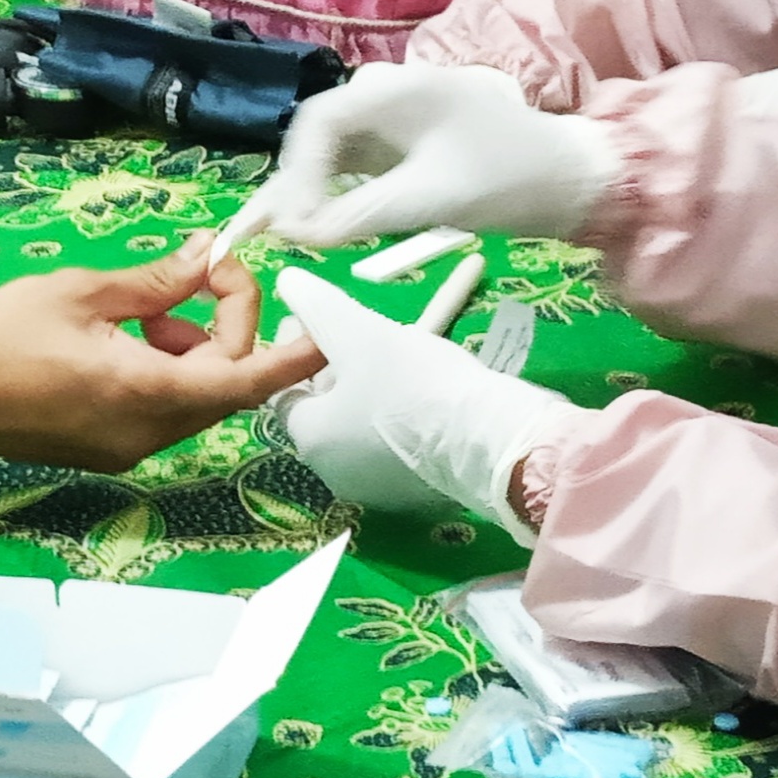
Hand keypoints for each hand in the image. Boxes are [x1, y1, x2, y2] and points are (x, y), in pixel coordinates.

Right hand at [0, 246, 319, 471]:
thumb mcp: (81, 291)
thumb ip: (155, 279)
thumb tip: (208, 256)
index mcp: (148, 392)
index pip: (249, 380)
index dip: (297, 357)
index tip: (325, 327)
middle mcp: (150, 432)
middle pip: (227, 382)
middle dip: (226, 325)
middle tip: (196, 275)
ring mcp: (131, 448)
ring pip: (197, 395)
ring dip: (192, 346)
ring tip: (143, 306)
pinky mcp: (112, 449)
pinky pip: (165, 407)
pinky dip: (166, 367)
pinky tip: (124, 337)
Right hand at [250, 63, 618, 251]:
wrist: (570, 178)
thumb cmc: (510, 177)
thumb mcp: (434, 199)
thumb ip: (362, 213)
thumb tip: (297, 234)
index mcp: (397, 89)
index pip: (319, 122)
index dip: (296, 174)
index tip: (290, 225)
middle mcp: (386, 93)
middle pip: (316, 135)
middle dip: (291, 185)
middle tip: (261, 236)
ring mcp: (392, 118)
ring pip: (328, 152)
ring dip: (302, 192)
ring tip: (263, 234)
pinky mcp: (400, 144)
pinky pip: (349, 165)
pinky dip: (327, 194)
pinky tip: (304, 225)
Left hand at [275, 271, 581, 539]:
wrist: (489, 441)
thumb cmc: (413, 384)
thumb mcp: (361, 332)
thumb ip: (321, 308)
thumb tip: (288, 279)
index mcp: (310, 440)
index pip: (288, 392)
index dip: (301, 352)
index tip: (326, 325)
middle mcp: (333, 475)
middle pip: (325, 412)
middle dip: (337, 373)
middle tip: (364, 337)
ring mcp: (376, 491)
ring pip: (360, 432)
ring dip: (369, 397)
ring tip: (397, 362)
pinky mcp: (415, 498)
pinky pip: (394, 452)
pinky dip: (398, 424)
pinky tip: (424, 397)